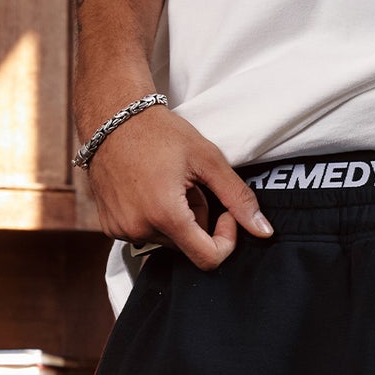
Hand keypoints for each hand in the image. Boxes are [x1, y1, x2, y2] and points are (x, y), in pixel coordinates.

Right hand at [84, 102, 272, 270]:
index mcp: (166, 215)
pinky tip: (148, 189)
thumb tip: (264, 232)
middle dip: (197, 221)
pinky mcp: (109, 227)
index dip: (225, 240)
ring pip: (167, 241)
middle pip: (187, 247)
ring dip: (175, 219)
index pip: (208, 258)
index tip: (226, 214)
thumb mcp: (207, 160)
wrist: (111, 116)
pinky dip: (153, 218)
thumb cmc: (160, 132)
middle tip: (191, 186)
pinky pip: (144, 234)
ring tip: (167, 183)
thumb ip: (238, 198)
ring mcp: (121, 230)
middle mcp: (139, 229)